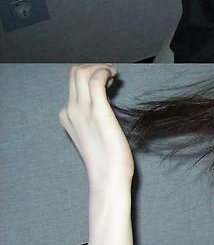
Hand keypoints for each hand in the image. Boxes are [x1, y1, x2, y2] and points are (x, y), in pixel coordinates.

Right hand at [59, 64, 134, 186]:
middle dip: (95, 66)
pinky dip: (105, 72)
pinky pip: (95, 80)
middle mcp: (70, 110)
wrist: (108, 177)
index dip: (92, 74)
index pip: (74, 82)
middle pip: (75, 72)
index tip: (108, 80)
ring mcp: (81, 110)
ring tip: (114, 77)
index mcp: (67, 115)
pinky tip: (115, 79)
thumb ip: (94, 115)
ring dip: (101, 67)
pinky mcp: (97, 112)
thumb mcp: (94, 132)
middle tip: (112, 76)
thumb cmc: (107, 158)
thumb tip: (106, 97)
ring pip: (81, 72)